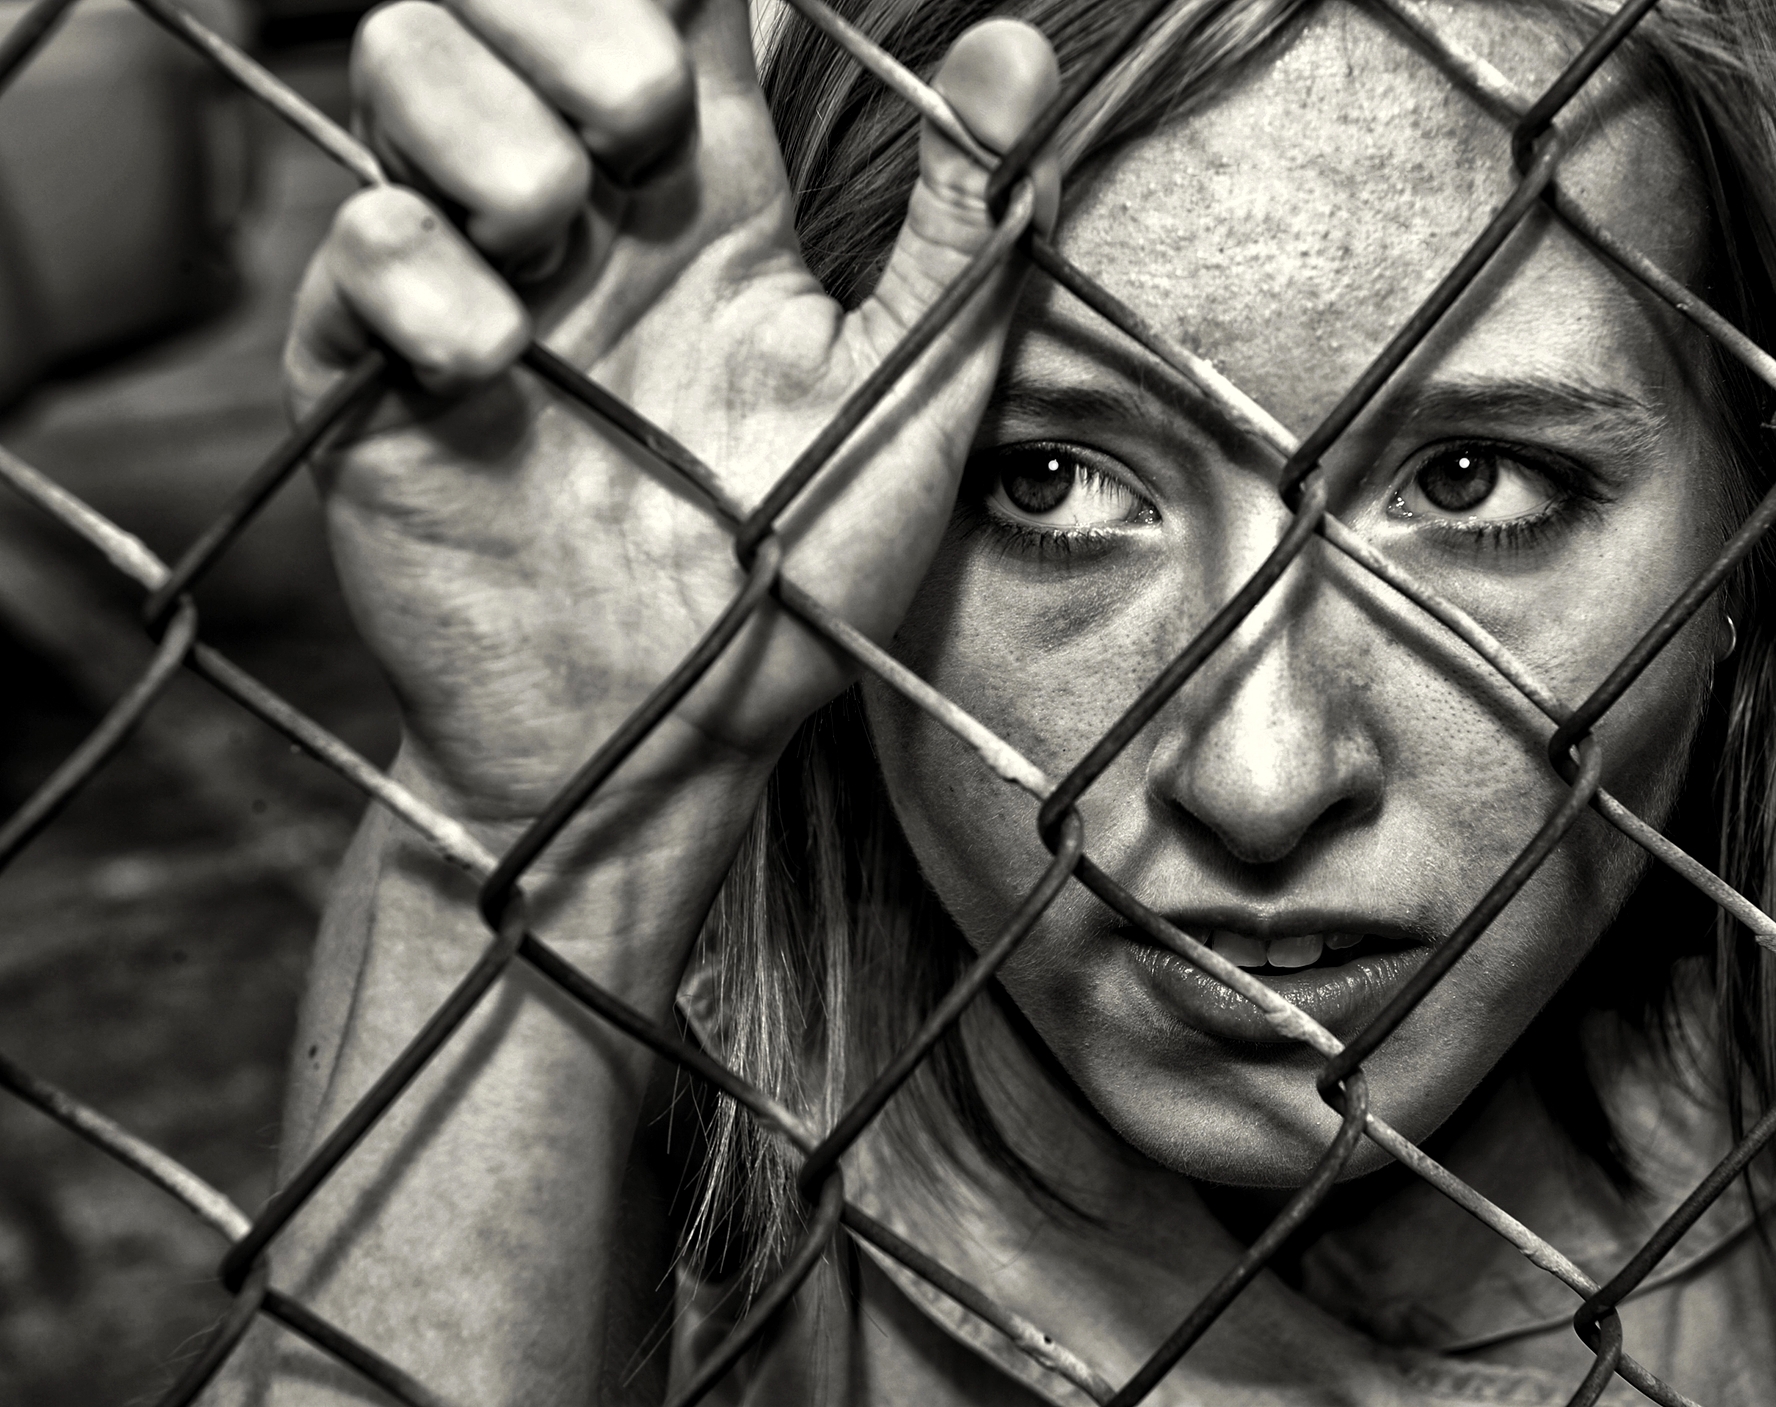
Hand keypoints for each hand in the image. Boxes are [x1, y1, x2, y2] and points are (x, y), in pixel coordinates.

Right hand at [286, 0, 1058, 828]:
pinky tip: (492, 358)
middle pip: (516, 1)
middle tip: (641, 118)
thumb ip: (966, 231)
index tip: (707, 23)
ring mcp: (470, 278)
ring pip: (407, 61)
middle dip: (569, 18)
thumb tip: (1021, 47)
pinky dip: (414, 266)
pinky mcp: (372, 365)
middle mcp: (586, 217)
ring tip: (553, 231)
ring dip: (480, 115)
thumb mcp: (910, 403)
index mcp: (710, 203)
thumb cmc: (789, 590)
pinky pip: (357, 237)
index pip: (675, 6)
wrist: (657, 745)